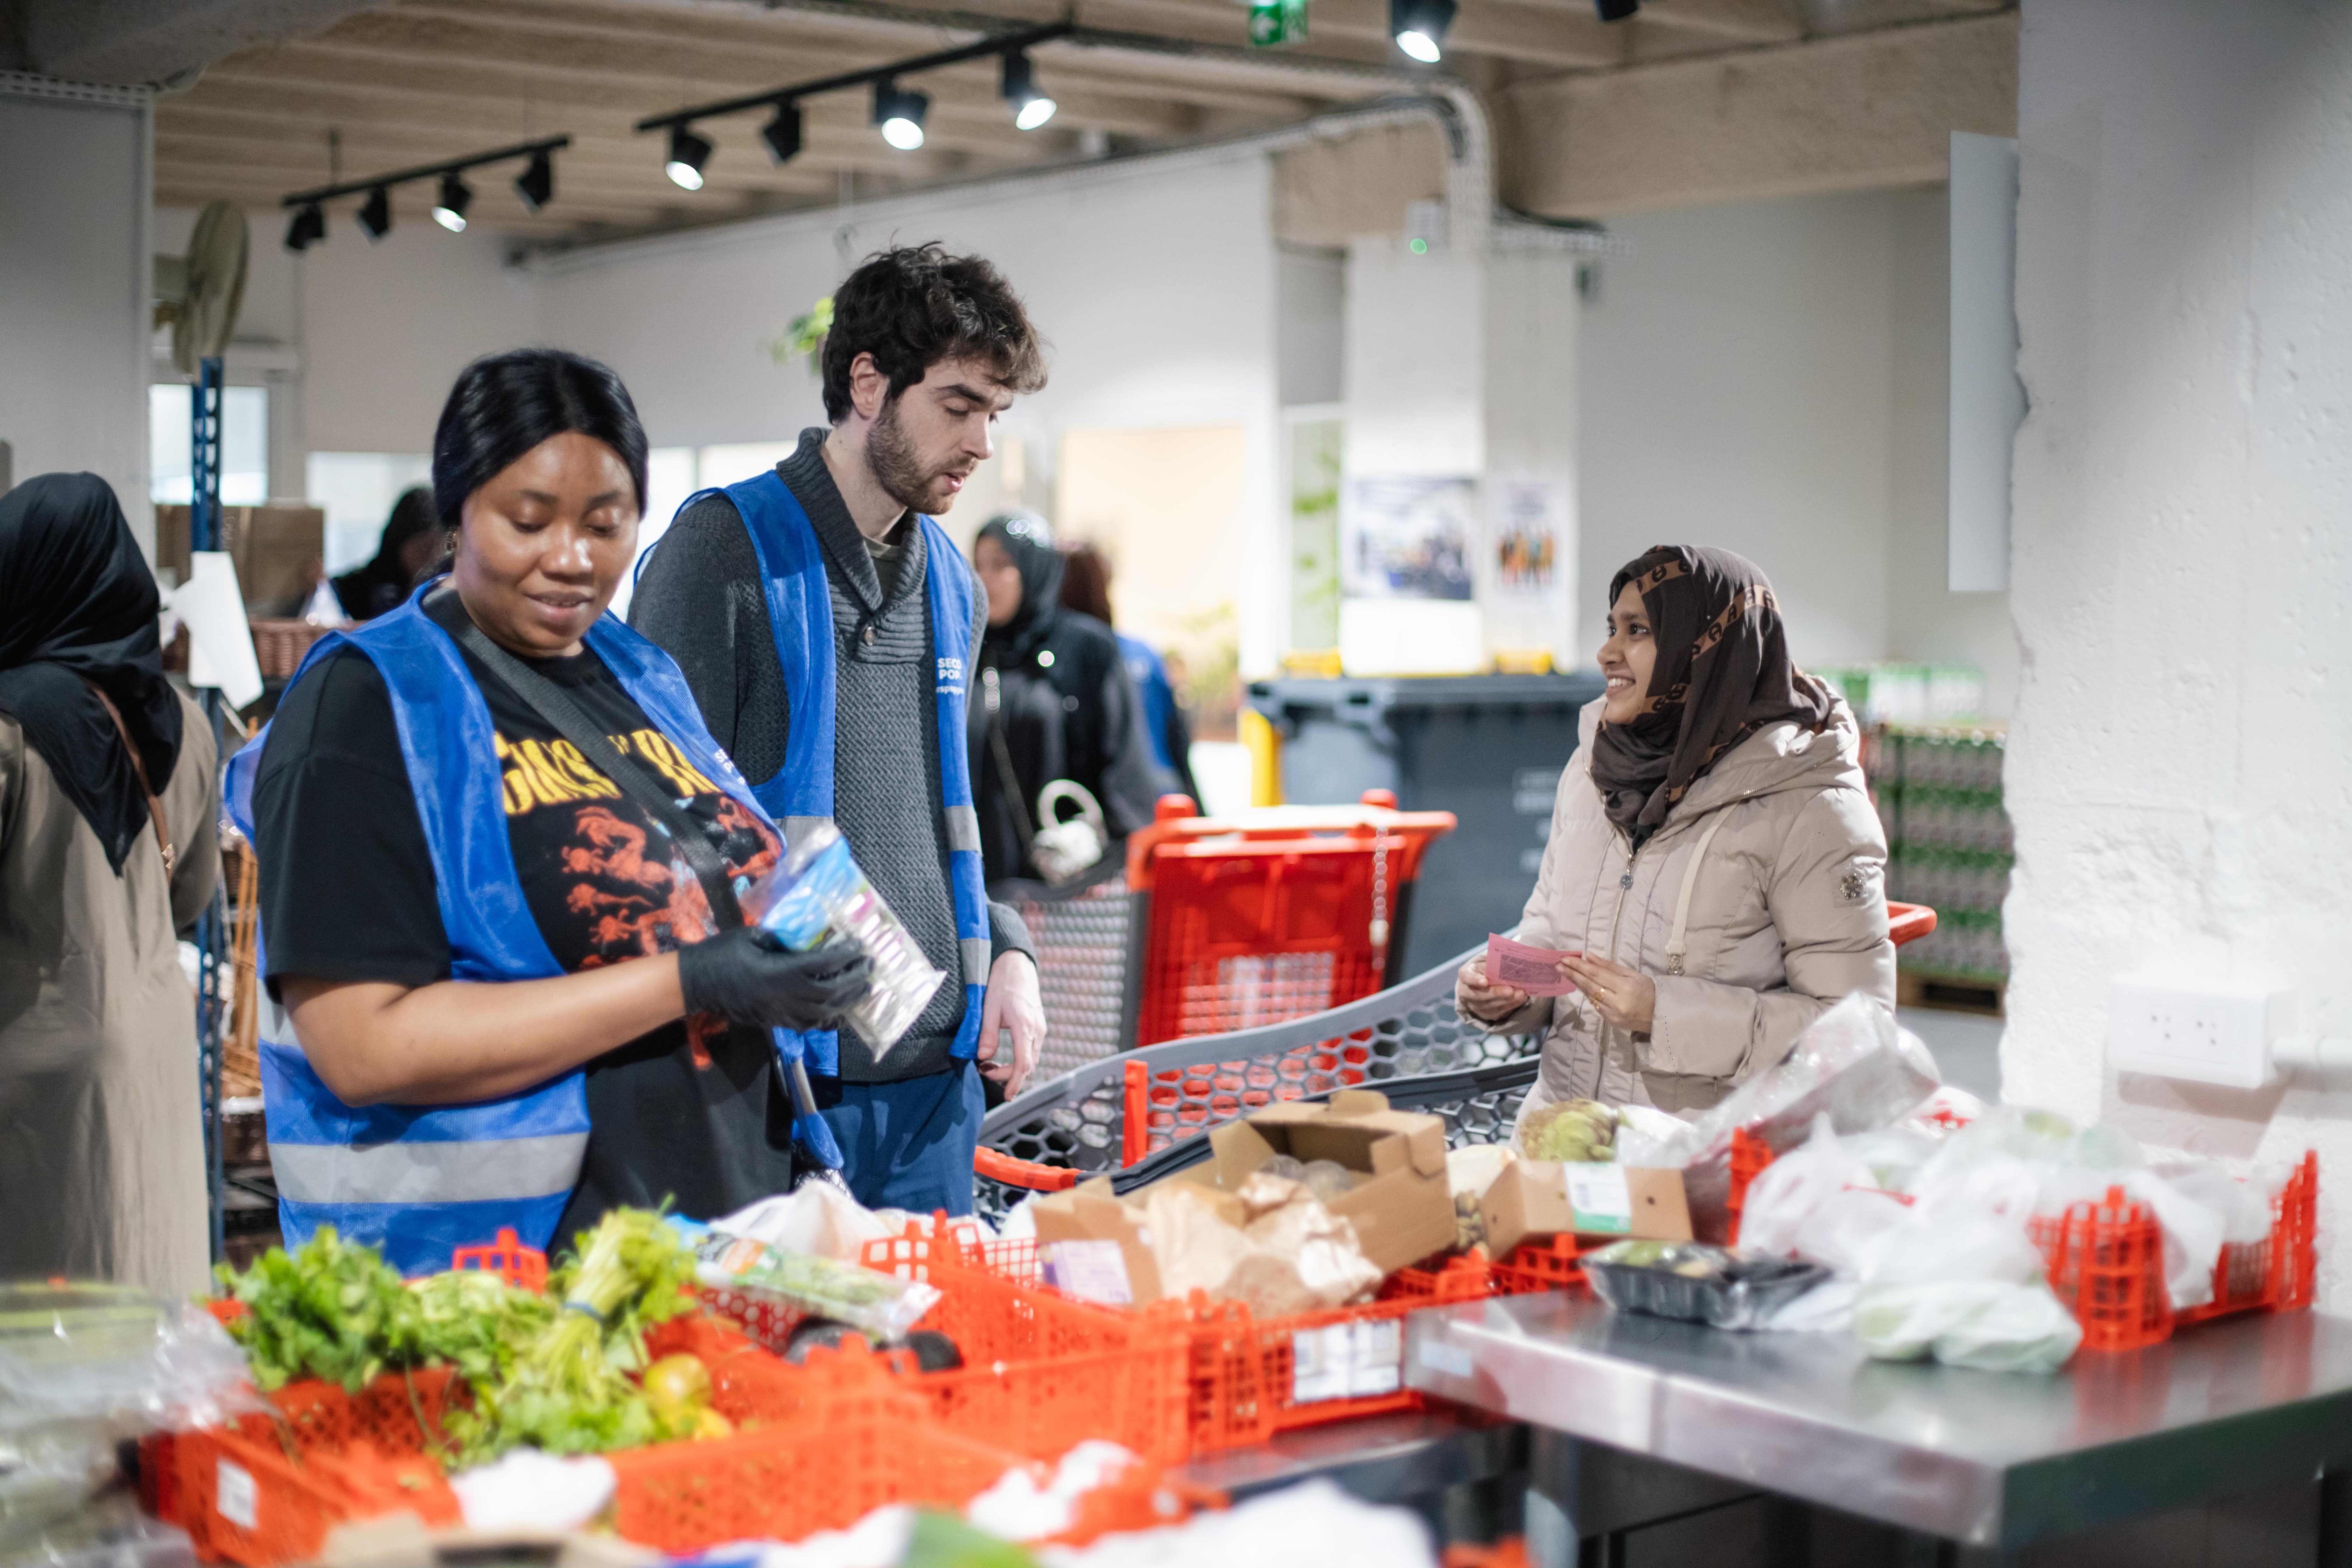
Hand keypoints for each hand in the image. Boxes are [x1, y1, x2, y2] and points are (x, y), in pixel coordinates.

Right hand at [678, 929, 871, 1030]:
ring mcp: (783, 1013)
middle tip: (870, 966)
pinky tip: (840, 1011)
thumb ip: (781, 937)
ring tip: (864, 988)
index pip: (823, 965)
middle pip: (832, 992)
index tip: (860, 946)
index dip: (845, 956)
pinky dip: (830, 1019)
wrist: (698, 983)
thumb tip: (804, 934)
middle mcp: (787, 997)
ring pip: (826, 1012)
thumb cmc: (722, 954)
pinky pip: (812, 1025)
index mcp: (781, 972)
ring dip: (849, 1000)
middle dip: (855, 980)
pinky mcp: (777, 1022)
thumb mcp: (752, 935)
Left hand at [980, 950, 1044, 1095]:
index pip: (1023, 1063)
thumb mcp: (989, 1008)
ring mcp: (1040, 1028)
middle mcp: (1037, 1030)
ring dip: (1012, 1068)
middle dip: (1008, 1076)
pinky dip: (1018, 1060)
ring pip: (1030, 1059)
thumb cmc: (1001, 983)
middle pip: (1028, 1065)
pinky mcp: (1038, 1026)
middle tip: (983, 1071)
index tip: (1007, 1096)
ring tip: (988, 1065)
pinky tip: (1001, 1056)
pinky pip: (1031, 1050)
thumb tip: (982, 1057)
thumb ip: (986, 1034)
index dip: (1015, 1082)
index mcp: (1025, 1026)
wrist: (1017, 964)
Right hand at [1456, 957, 1529, 1022]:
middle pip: (1480, 995)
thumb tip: (1509, 961)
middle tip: (1510, 990)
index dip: (1475, 980)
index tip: (1485, 981)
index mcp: (1465, 975)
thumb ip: (1493, 963)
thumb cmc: (1483, 970)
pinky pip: (1498, 1011)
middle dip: (1496, 993)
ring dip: (1507, 1000)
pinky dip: (1511, 1004)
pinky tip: (1520, 999)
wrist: (1479, 985)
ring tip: (1521, 993)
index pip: (1467, 977)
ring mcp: (1475, 1005)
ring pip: (1490, 1005)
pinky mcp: (1485, 1013)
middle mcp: (1466, 992)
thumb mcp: (1484, 963)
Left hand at [1562, 952, 1655, 1033]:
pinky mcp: (1610, 1022)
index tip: (1566, 958)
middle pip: (1589, 985)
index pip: (1596, 974)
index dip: (1579, 966)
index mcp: (1625, 987)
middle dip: (1572, 974)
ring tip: (1565, 973)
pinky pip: (1595, 1005)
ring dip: (1577, 984)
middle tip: (1559, 965)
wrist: (1661, 1016)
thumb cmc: (1650, 991)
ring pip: (1590, 996)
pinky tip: (1580, 986)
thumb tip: (1589, 957)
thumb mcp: (1633, 974)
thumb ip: (1609, 966)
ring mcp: (1612, 1014)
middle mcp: (1616, 1002)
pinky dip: (1588, 994)